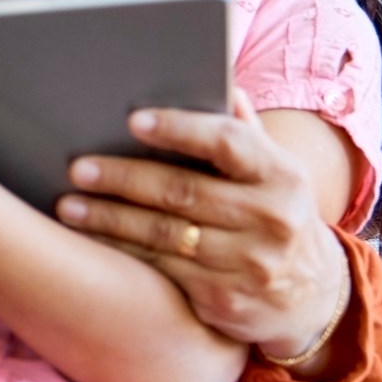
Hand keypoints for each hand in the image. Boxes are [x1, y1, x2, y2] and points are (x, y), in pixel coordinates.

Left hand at [55, 90, 350, 363]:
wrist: (314, 297)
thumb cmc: (275, 214)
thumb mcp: (275, 173)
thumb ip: (243, 132)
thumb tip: (219, 81)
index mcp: (283, 175)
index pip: (228, 143)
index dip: (179, 129)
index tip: (133, 120)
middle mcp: (272, 219)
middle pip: (184, 191)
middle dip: (124, 177)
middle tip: (77, 168)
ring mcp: (250, 264)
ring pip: (164, 233)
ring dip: (109, 217)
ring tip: (68, 204)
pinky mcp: (225, 299)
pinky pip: (161, 268)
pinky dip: (121, 250)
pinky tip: (90, 237)